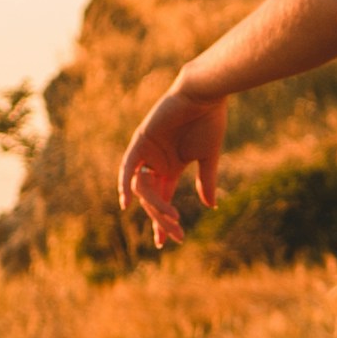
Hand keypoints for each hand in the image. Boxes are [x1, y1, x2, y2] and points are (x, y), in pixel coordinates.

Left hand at [120, 80, 229, 244]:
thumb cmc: (209, 122)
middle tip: (173, 236)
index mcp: (171, 167)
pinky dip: (125, 182)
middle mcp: (156, 162)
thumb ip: (206, 182)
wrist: (204, 95)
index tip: (166, 242)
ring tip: (169, 218)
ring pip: (142, 187)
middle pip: (152, 198)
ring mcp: (148, 152)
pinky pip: (128, 165)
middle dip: (161, 219)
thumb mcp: (208, 158)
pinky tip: (126, 202)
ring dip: (153, 205)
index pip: (163, 199)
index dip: (163, 222)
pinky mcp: (142, 140)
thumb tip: (211, 206)